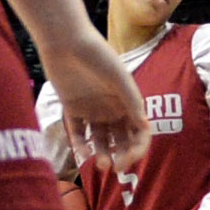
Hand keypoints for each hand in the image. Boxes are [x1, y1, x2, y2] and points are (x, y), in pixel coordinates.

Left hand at [53, 41, 148, 165]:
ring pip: (100, 140)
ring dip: (102, 154)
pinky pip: (77, 132)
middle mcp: (112, 108)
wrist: (65, 40)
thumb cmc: (97, 54)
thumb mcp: (118, 77)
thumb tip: (144, 126)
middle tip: (115, 168)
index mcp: (128, 102)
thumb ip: (131, 101)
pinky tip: (83, 153)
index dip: (138, 149)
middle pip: (121, 140)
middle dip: (122, 156)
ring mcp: (92, 110)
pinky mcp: (72, 109)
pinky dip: (80, 144)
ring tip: (101, 165)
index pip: (140, 132)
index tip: (130, 160)